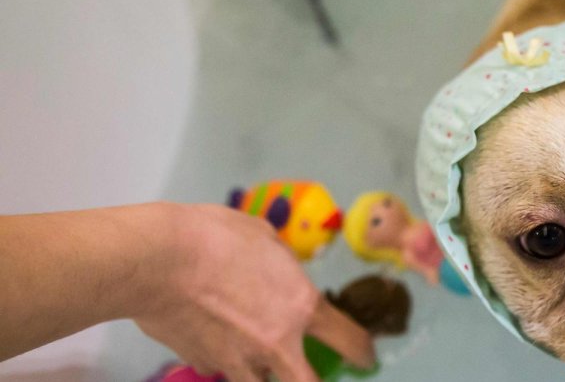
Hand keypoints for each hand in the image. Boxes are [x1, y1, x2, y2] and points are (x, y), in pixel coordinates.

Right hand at [133, 204, 373, 381]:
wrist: (157, 260)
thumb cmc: (215, 237)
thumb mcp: (265, 239)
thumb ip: (282, 266)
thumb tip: (282, 273)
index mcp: (300, 306)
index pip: (347, 340)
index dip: (363, 352)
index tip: (367, 358)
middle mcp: (275, 342)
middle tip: (314, 376)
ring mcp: (237, 360)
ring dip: (266, 374)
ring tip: (261, 358)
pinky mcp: (202, 364)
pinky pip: (223, 370)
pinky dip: (226, 362)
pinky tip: (217, 340)